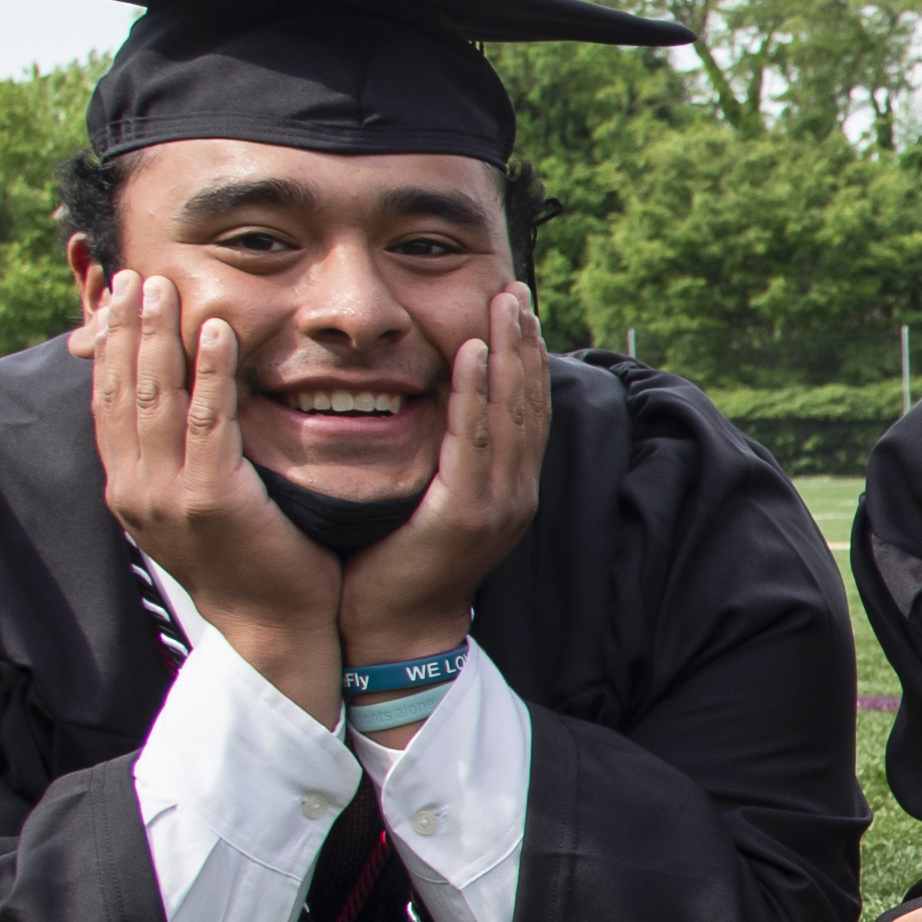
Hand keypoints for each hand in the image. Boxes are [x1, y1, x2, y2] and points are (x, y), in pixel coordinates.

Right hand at [76, 272, 343, 710]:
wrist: (276, 628)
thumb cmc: (253, 562)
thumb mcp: (203, 504)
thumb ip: (187, 457)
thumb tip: (184, 406)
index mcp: (130, 489)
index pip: (107, 403)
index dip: (109, 347)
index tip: (117, 299)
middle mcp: (135, 490)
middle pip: (119, 391)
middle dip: (124, 328)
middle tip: (134, 275)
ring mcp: (167, 496)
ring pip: (154, 398)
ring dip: (158, 336)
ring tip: (164, 286)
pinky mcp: (211, 500)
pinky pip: (207, 422)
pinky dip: (208, 372)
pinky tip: (215, 332)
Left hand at [337, 286, 548, 682]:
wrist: (392, 632)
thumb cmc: (396, 567)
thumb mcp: (427, 502)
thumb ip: (437, 458)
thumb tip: (421, 406)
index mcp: (508, 491)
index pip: (526, 412)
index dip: (526, 358)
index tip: (516, 310)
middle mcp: (515, 493)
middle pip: (529, 403)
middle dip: (525, 342)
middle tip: (514, 290)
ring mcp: (498, 504)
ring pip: (511, 413)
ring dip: (510, 353)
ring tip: (504, 304)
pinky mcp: (467, 513)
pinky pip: (474, 440)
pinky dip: (477, 392)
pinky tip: (472, 353)